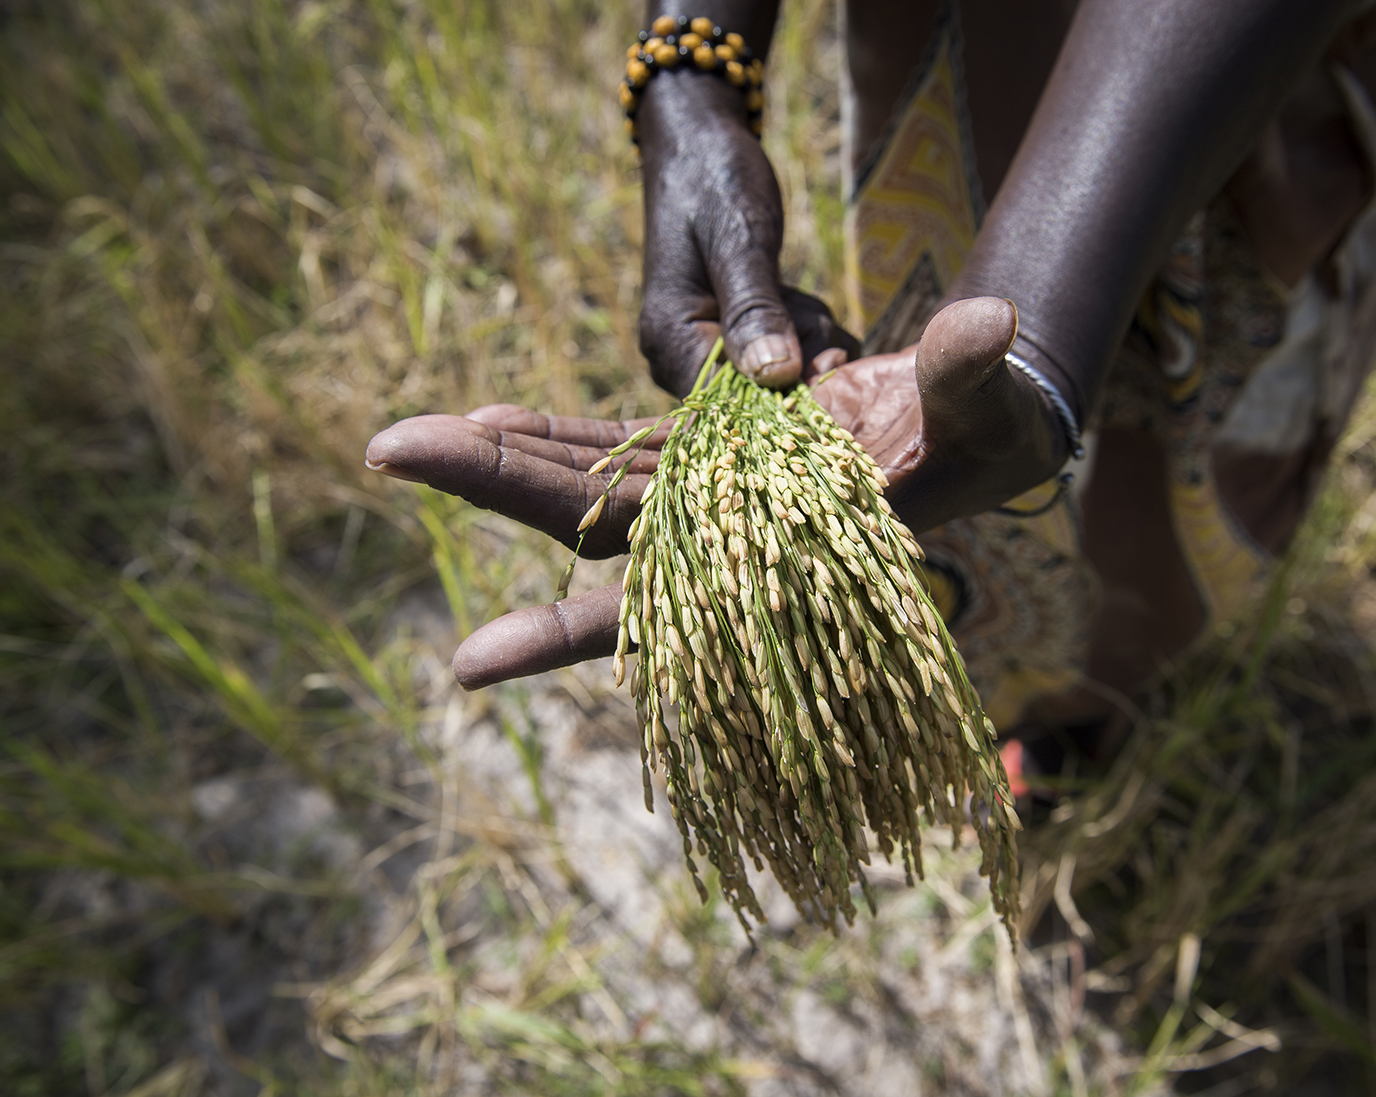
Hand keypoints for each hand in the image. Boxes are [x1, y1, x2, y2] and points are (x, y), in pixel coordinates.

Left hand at [364, 297, 1064, 687]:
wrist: (967, 429)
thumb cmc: (982, 436)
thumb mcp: (978, 411)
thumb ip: (967, 377)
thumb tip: (992, 320)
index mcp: (773, 558)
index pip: (654, 608)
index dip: (561, 636)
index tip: (464, 666)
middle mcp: (721, 538)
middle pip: (584, 527)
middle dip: (490, 486)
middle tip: (383, 444)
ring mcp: (703, 495)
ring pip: (586, 482)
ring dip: (503, 460)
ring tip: (410, 438)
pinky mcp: (702, 452)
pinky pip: (613, 445)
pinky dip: (555, 434)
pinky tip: (492, 417)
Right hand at [637, 71, 857, 391]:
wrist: (699, 143)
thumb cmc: (715, 181)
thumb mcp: (740, 241)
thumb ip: (756, 310)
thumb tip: (776, 378)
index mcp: (670, 343)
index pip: (731, 408)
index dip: (788, 397)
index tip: (831, 359)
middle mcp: (681, 360)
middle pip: (762, 399)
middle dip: (803, 359)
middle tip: (810, 308)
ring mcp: (707, 352)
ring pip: (783, 380)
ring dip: (808, 340)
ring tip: (799, 295)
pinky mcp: (732, 340)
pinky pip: (785, 359)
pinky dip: (803, 332)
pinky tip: (797, 299)